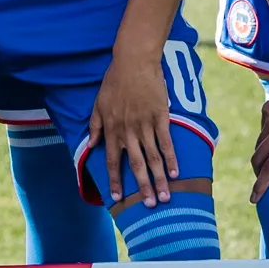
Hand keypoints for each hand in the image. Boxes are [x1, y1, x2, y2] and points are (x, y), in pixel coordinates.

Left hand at [90, 47, 177, 208]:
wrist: (134, 62)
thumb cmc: (114, 81)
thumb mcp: (98, 103)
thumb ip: (95, 126)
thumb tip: (92, 145)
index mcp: (112, 129)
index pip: (113, 161)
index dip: (115, 180)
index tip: (118, 198)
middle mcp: (128, 131)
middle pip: (136, 164)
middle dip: (143, 187)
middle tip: (150, 205)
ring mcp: (145, 125)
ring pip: (153, 157)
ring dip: (160, 178)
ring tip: (166, 195)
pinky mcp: (161, 117)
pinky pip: (166, 142)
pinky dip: (171, 158)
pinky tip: (176, 172)